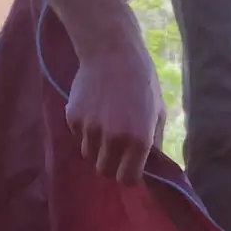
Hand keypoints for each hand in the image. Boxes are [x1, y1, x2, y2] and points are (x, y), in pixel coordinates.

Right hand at [67, 32, 165, 183]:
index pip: (127, 179)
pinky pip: (77, 136)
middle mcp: (113, 139)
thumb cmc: (142, 81)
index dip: (127, 175)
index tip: (128, 166)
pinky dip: (84, 129)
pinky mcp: (73, 118)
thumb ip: (154, 142)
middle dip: (110, 164)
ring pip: (89, 154)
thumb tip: (149, 166)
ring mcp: (90, 129)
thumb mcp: (158, 111)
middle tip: (115, 148)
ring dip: (96, 146)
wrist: (112, 51)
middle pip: (104, 171)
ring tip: (105, 123)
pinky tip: (94, 109)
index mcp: (139, 140)